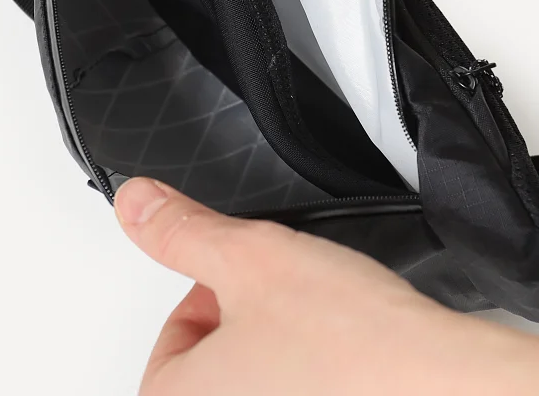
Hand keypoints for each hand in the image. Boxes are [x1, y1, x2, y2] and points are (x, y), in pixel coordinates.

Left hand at [115, 178, 538, 394]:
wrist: (447, 387)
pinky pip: (303, 390)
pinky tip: (350, 360)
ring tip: (328, 329)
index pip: (171, 346)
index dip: (211, 296)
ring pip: (263, 382)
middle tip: (292, 304)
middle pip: (215, 369)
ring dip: (286, 347)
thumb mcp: (250, 259)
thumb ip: (183, 231)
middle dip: (248, 322)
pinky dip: (319, 375)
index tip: (248, 283)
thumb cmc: (352, 345)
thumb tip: (135, 204)